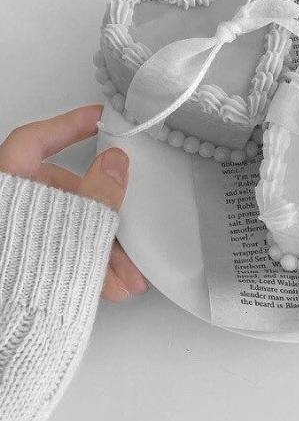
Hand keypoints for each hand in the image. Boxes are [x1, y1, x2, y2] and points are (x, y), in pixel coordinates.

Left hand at [0, 105, 148, 301]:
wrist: (10, 339)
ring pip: (70, 227)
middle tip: (128, 227)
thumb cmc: (26, 281)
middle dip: (104, 218)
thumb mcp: (76, 227)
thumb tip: (115, 162)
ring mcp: (18, 236)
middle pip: (66, 194)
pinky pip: (64, 252)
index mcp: (9, 189)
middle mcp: (10, 208)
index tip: (97, 118)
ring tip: (127, 275)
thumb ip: (100, 191)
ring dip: (104, 249)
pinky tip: (113, 284)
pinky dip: (90, 264)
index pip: (35, 141)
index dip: (68, 125)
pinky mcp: (27, 261)